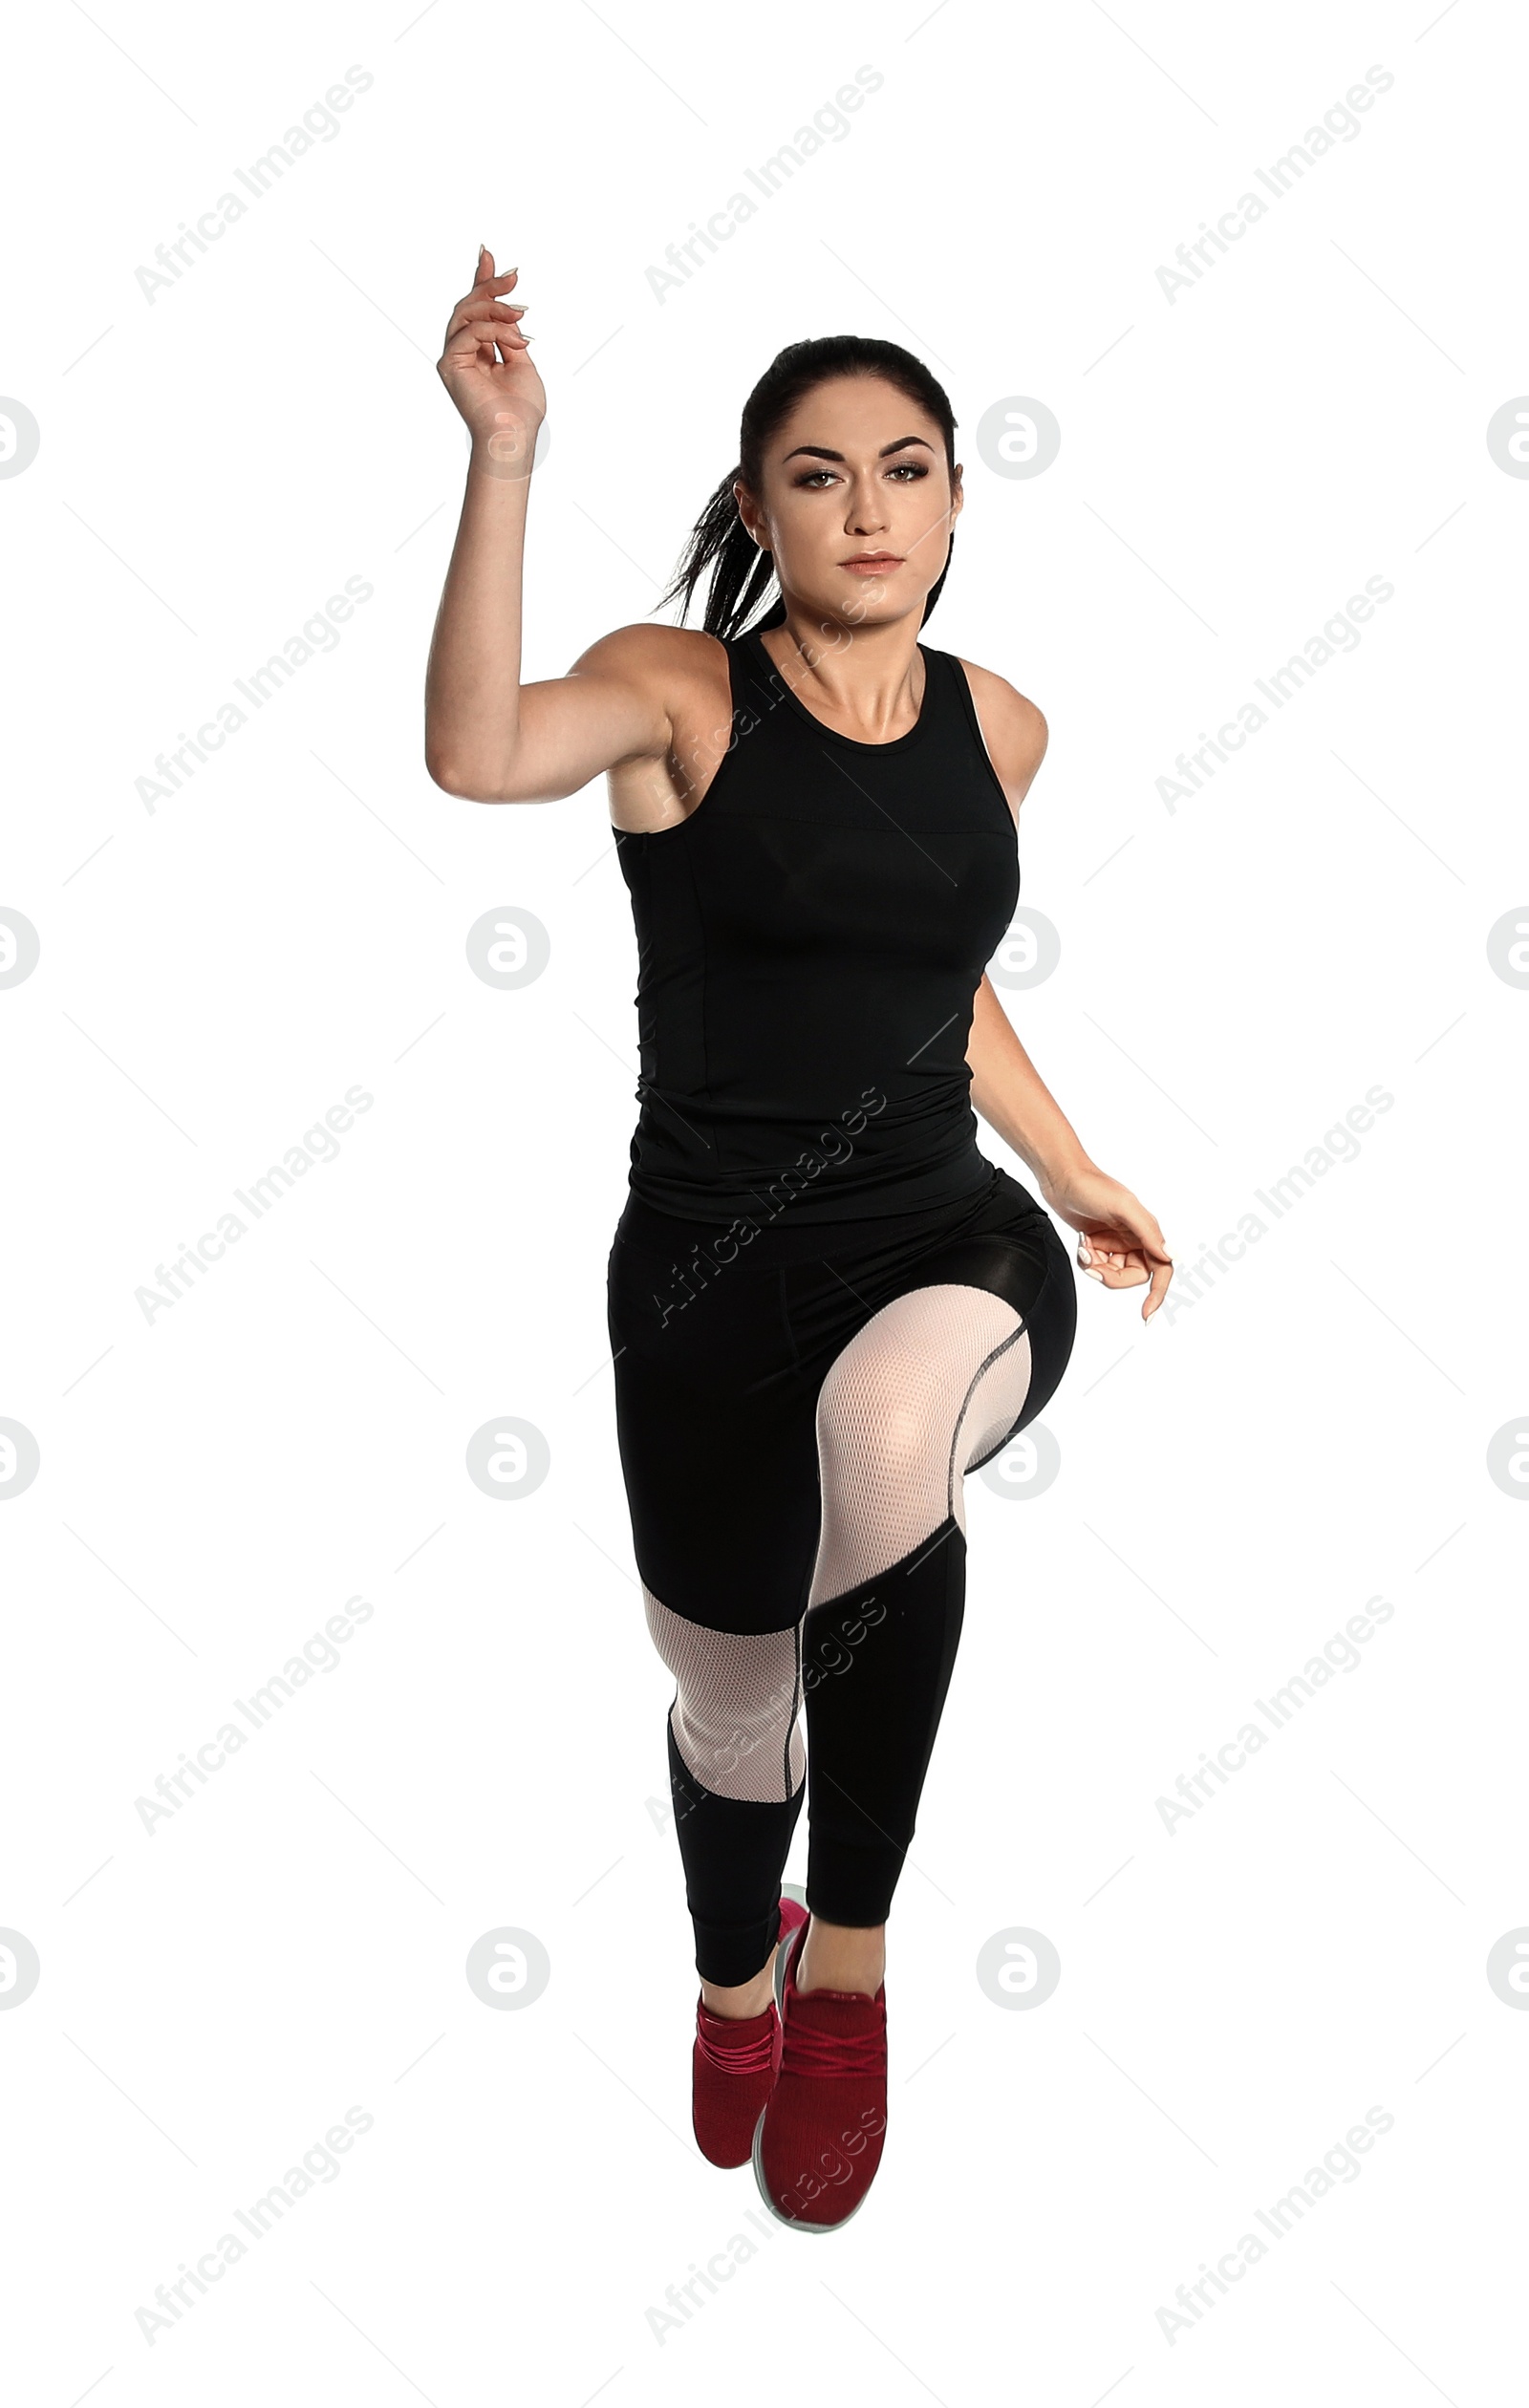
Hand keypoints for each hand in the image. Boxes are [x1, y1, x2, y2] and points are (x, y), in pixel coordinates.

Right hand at [437, 244, 544, 473]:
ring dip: (495, 307)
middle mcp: (462, 351)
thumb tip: (509, 308)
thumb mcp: (522, 361)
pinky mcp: (450, 364)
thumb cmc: (521, 409)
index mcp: (479, 350)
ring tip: (521, 314)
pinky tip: (517, 341)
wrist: (514, 435)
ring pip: (466, 313)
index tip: (488, 254)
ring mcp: (454, 357)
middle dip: (490, 286)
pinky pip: (469, 332)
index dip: (481, 280)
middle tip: (514, 277)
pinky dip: (494, 331)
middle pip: (468, 305)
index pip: (476, 309)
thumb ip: (510, 334)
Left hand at [1037, 1160, 1173, 1322]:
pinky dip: (1087, 1259)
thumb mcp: (1124, 1207)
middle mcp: (1135, 1239)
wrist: (1061, 1177)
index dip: (1157, 1294)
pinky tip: (1081, 1241)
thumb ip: (1149, 1232)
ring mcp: (1116, 1242)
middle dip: (1111, 1276)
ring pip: (1112, 1273)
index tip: (1146, 1315)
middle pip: (1133, 1277)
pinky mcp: (1098, 1243)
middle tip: (1094, 1266)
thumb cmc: (1094, 1187)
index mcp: (1147, 1232)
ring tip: (1084, 1246)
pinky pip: (1097, 1265)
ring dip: (1096, 1266)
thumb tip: (1171, 1256)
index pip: (1161, 1269)